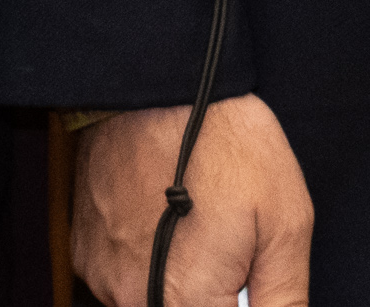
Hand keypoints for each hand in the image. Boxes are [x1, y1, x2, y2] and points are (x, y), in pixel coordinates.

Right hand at [75, 94, 312, 306]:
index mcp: (187, 303)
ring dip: (179, 281)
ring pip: (150, 303)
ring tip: (197, 225)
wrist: (159, 84)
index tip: (245, 281)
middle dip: (211, 295)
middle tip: (226, 249)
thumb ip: (284, 298)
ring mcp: (103, 278)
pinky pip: (121, 280)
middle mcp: (133, 301)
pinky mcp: (85, 253)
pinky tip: (164, 220)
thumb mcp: (285, 222)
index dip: (239, 304)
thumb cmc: (226, 144)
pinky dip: (146, 263)